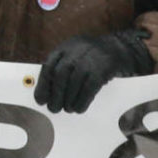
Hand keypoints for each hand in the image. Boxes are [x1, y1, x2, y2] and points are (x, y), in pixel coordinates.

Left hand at [35, 29, 153, 113]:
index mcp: (65, 48)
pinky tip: (79, 108)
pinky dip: (82, 101)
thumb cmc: (90, 56)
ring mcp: (89, 60)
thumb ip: (59, 67)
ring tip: (67, 109)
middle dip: (55, 96)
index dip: (43, 86)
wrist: (117, 48)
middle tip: (54, 109)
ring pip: (73, 84)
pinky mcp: (101, 71)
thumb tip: (46, 92)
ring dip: (68, 101)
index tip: (40, 100)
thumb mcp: (72, 54)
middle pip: (60, 76)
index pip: (48, 67)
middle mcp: (75, 52)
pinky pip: (88, 89)